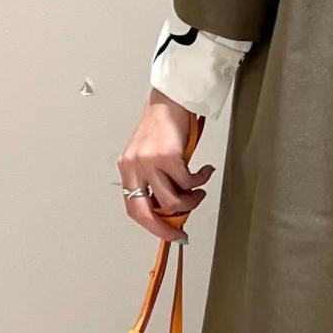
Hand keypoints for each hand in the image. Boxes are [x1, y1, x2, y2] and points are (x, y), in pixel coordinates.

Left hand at [118, 91, 215, 242]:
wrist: (170, 99)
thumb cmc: (162, 125)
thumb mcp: (150, 155)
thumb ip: (155, 179)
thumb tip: (171, 207)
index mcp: (127, 168)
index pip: (133, 208)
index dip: (150, 225)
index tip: (167, 233)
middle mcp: (134, 167)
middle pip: (146, 212)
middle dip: (165, 229)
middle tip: (181, 233)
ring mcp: (149, 162)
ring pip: (172, 201)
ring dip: (191, 201)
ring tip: (199, 192)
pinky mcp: (168, 156)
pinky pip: (188, 181)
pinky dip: (200, 180)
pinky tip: (204, 172)